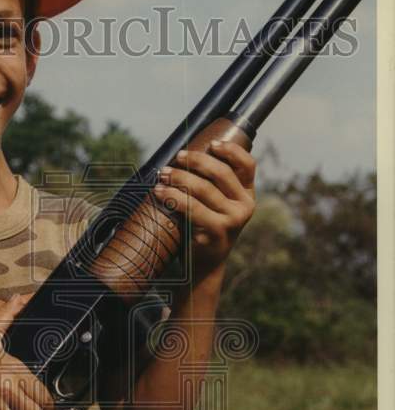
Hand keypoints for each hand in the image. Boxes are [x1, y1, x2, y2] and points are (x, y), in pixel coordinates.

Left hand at [152, 140, 255, 277]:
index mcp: (247, 194)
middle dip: (196, 161)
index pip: (248, 165)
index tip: (212, 143)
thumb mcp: (215, 205)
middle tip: (176, 158)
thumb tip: (184, 156)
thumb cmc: (204, 228)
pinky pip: (193, 208)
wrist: (204, 266)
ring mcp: (233, 220)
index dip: (231, 150)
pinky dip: (174, 197)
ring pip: (204, 189)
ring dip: (179, 178)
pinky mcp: (217, 232)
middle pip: (221, 173)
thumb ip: (211, 184)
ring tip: (162, 175)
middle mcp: (245, 206)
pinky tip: (161, 193)